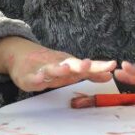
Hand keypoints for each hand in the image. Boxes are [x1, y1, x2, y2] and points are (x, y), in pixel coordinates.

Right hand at [0, 37, 115, 91]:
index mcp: (70, 64)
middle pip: (71, 65)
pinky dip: (37, 77)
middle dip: (80, 65)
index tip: (112, 65)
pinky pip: (34, 78)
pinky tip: (41, 77)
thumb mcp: (72, 69)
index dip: (99, 67)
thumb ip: (91, 74)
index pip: (88, 66)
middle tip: (88, 64)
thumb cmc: (53, 65)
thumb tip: (110, 75)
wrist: (22, 56)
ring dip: (59, 69)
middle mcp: (59, 64)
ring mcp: (44, 69)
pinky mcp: (29, 76)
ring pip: (52, 69)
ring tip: (66, 69)